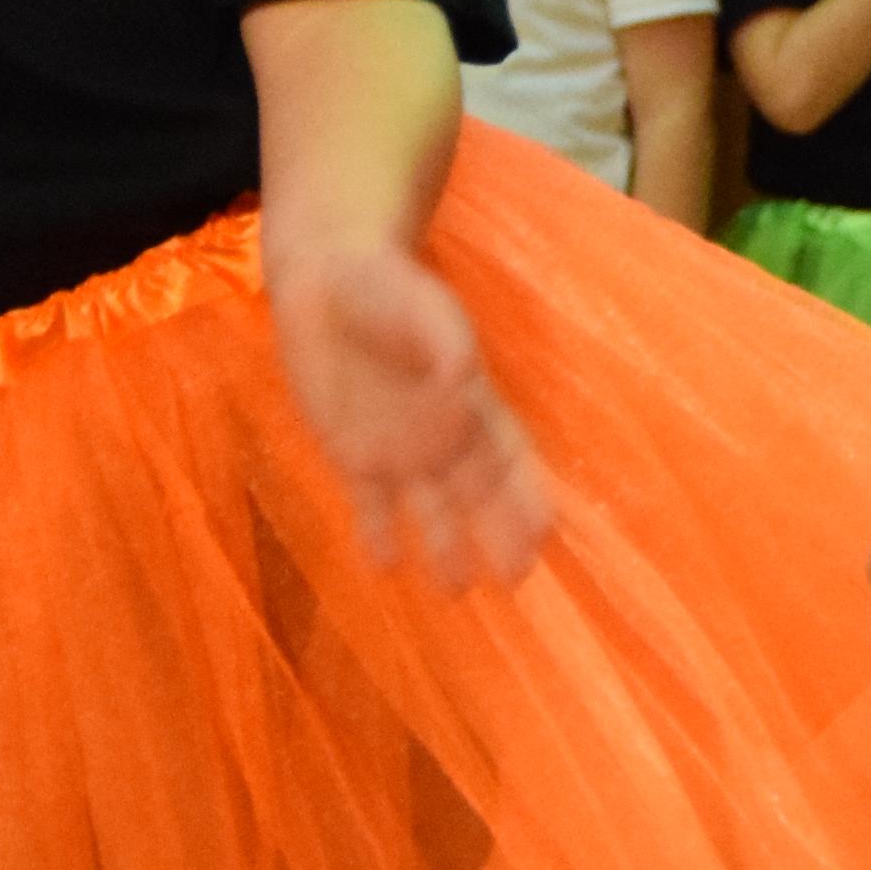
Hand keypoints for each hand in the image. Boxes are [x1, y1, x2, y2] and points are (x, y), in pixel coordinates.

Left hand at [266, 236, 556, 588]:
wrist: (325, 280)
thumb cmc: (383, 286)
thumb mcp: (420, 308)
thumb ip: (443, 343)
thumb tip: (464, 380)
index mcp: (468, 400)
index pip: (509, 456)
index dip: (528, 494)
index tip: (545, 531)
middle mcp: (440, 433)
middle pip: (478, 494)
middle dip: (499, 534)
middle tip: (514, 577)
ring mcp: (397, 447)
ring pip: (430, 509)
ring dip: (444, 547)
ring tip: (455, 589)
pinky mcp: (352, 452)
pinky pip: (370, 503)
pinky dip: (379, 534)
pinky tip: (387, 566)